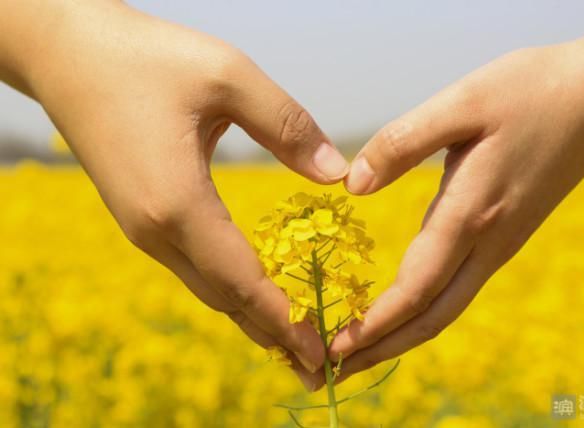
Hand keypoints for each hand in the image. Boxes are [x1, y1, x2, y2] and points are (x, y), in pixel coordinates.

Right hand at [1, 1, 350, 385]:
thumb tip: (338, 173)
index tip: (321, 353)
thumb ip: (288, 125)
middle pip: (225, 299)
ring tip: (294, 342)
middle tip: (317, 368)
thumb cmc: (146, 58)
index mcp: (177, 203)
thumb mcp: (227, 75)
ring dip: (252, 317)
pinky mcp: (141, 217)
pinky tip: (254, 294)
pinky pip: (194, 268)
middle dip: (273, 334)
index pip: (242, 281)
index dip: (285, 320)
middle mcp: (156, 230)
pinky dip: (231, 290)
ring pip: (208, 288)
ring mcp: (143, 228)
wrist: (68, 54)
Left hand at [329, 9, 583, 380]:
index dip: (374, 324)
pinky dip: (423, 311)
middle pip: (431, 316)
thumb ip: (403, 142)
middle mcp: (489, 241)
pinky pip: (458, 288)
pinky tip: (402, 309)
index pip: (415, 289)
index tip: (334, 347)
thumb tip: (352, 185)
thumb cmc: (532, 90)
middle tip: (337, 370)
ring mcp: (502, 243)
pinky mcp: (506, 234)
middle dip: (382, 348)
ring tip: (361, 350)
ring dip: (400, 335)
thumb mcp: (462, 102)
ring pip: (446, 308)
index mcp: (472, 212)